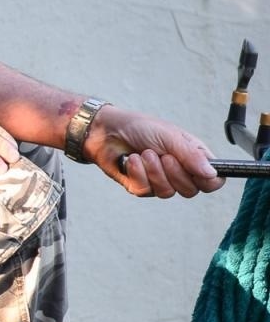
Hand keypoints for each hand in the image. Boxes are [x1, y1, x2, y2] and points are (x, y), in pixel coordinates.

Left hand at [88, 107, 222, 198]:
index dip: (209, 181)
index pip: (213, 181)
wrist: (107, 130)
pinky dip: (138, 173)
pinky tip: (132, 160)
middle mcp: (179, 172)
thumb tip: (212, 174)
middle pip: (192, 191)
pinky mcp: (141, 187)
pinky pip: (146, 191)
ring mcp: (160, 181)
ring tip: (145, 153)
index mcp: (193, 157)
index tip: (198, 172)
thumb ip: (191, 155)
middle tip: (164, 155)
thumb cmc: (140, 127)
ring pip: (168, 193)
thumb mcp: (170, 136)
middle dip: (175, 173)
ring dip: (154, 171)